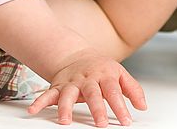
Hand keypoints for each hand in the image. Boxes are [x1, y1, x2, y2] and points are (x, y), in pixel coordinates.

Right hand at [28, 49, 146, 126]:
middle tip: (101, 123)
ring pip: (67, 94)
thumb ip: (133, 89)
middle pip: (92, 93)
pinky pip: (48, 94)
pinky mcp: (58, 86)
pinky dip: (40, 102)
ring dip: (65, 108)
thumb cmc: (100, 68)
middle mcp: (87, 79)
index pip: (114, 91)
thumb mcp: (120, 74)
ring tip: (64, 121)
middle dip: (96, 109)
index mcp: (104, 75)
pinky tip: (34, 110)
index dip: (120, 106)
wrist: (76, 55)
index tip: (126, 121)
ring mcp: (71, 82)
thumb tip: (142, 106)